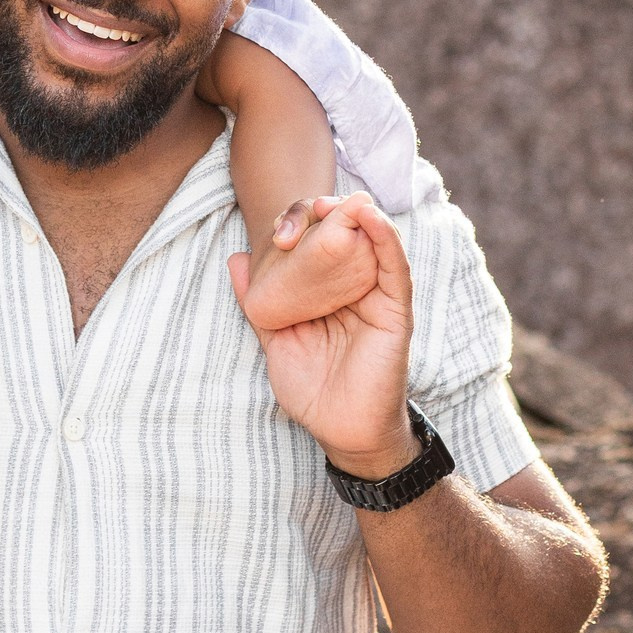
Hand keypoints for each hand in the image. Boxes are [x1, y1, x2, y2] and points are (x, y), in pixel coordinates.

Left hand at [227, 193, 417, 474]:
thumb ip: (259, 303)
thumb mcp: (276, 340)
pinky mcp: (396, 310)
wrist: (342, 431)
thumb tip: (236, 259)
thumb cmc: (313, 390)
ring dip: (358, 216)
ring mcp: (378, 297)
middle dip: (328, 215)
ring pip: (374, 242)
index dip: (301, 226)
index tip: (280, 226)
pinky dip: (385, 238)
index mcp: (326, 293)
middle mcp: (354, 288)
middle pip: (346, 238)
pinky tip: (370, 217)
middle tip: (309, 204)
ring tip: (338, 201)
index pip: (317, 246)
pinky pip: (394, 267)